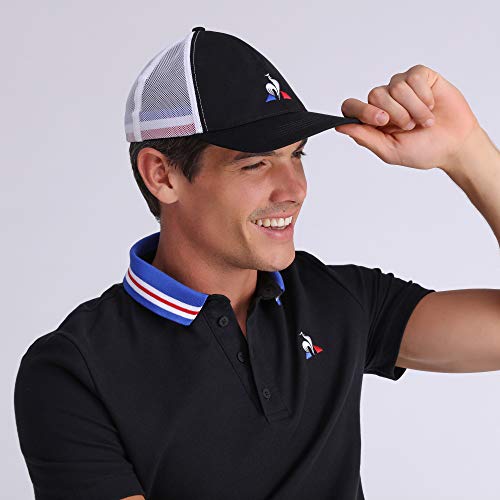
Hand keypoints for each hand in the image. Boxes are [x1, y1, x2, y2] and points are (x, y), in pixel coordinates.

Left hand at [335, 64, 480, 170]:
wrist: (455, 145)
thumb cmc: (423, 150)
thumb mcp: (390, 151)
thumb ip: (365, 137)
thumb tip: (340, 127)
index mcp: (372, 120)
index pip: (351, 106)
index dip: (362, 111)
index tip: (382, 121)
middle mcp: (384, 101)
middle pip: (374, 94)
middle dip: (396, 113)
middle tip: (410, 126)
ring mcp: (401, 87)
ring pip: (396, 86)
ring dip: (414, 108)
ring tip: (424, 120)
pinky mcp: (420, 76)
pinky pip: (414, 77)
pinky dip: (424, 96)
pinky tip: (432, 105)